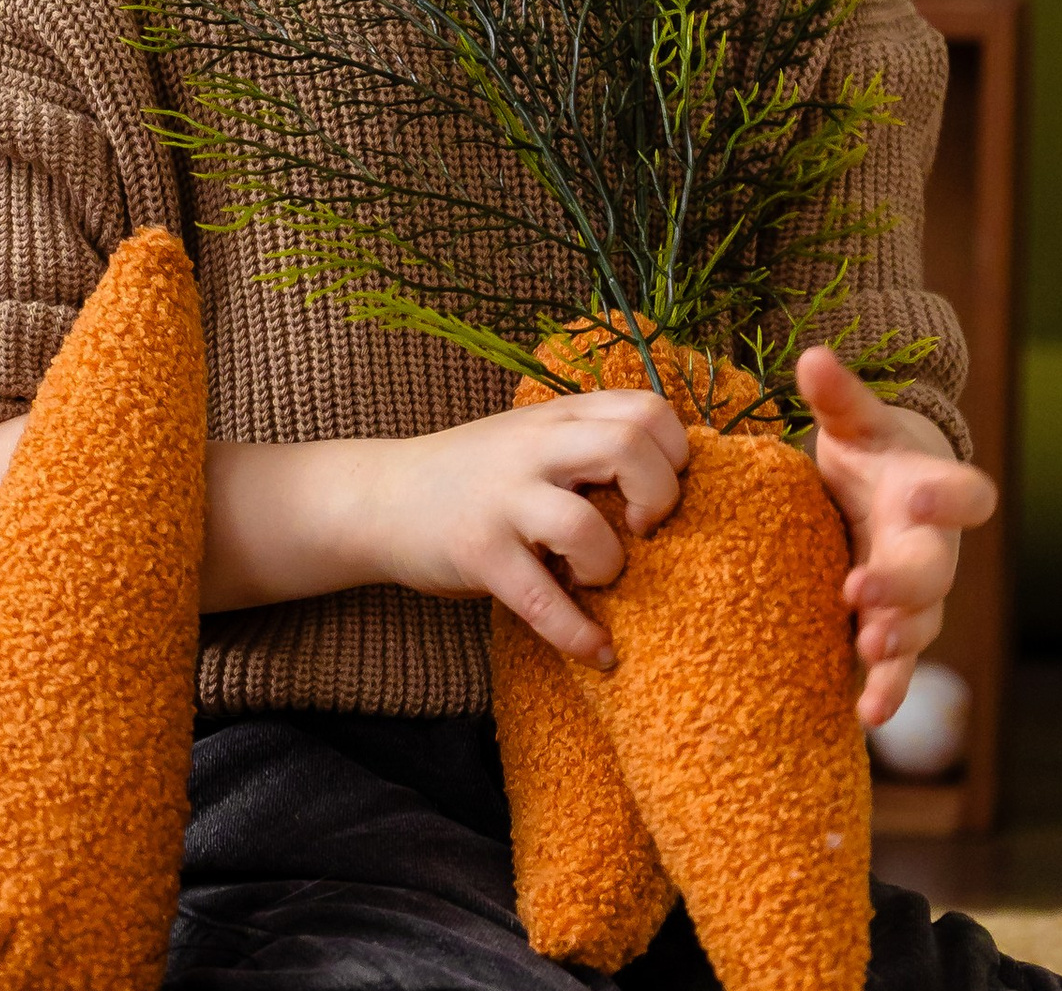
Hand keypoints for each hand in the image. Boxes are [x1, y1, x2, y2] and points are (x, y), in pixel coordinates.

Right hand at [363, 391, 692, 666]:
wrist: (382, 497)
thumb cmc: (478, 476)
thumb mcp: (534, 439)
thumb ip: (591, 444)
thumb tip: (679, 480)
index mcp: (558, 417)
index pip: (647, 409)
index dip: (674, 454)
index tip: (661, 492)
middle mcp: (534, 446)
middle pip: (629, 446)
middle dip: (661, 497)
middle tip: (645, 531)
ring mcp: (503, 497)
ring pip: (585, 525)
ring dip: (609, 567)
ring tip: (599, 580)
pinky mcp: (478, 552)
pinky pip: (541, 601)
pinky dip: (579, 634)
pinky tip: (597, 651)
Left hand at [797, 344, 996, 726]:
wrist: (889, 493)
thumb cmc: (872, 452)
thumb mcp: (857, 422)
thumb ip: (839, 396)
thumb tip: (811, 356)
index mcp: (932, 489)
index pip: (966, 493)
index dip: (953, 498)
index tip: (924, 497)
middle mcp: (934, 547)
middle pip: (933, 572)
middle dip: (902, 585)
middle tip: (862, 594)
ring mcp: (918, 594)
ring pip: (920, 625)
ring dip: (896, 641)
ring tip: (867, 650)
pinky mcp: (894, 627)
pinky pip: (896, 664)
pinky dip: (886, 689)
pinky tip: (867, 715)